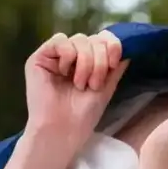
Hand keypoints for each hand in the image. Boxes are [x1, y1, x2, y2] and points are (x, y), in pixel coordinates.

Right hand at [24, 30, 128, 157]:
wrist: (63, 130)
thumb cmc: (84, 114)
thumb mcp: (106, 87)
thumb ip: (115, 67)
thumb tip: (128, 47)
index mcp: (87, 61)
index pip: (102, 38)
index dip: (112, 45)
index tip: (114, 62)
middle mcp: (71, 56)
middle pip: (92, 39)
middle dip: (99, 61)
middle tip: (94, 85)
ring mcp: (55, 56)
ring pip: (79, 39)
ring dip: (85, 62)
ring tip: (80, 85)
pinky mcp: (39, 58)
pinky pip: (59, 40)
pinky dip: (68, 55)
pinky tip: (64, 73)